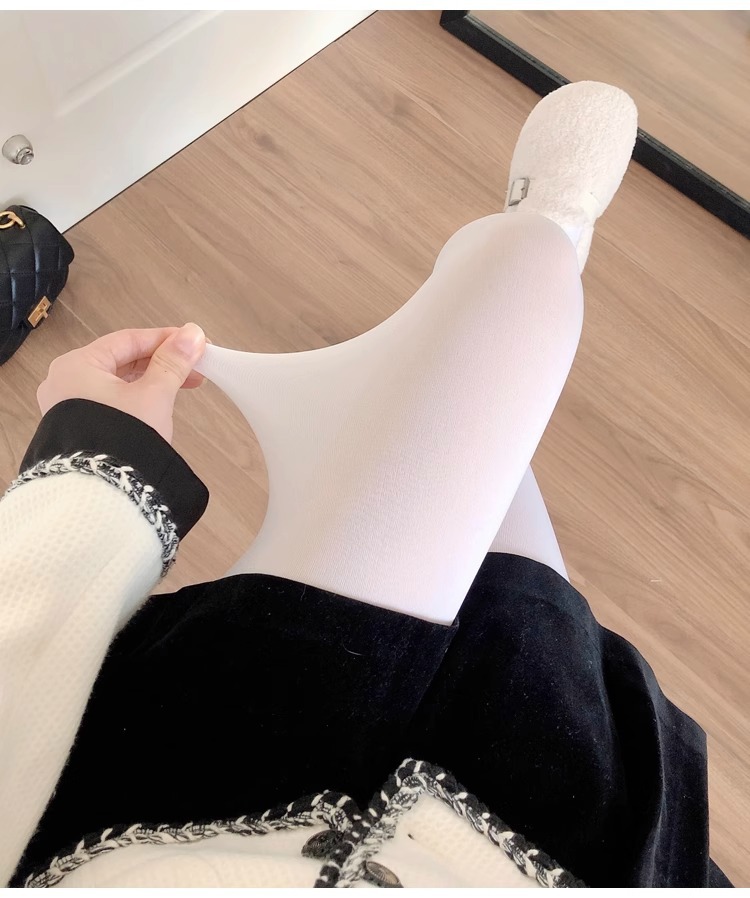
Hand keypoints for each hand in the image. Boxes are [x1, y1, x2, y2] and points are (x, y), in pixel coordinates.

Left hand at [36, 324, 206, 443]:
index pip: (128, 340)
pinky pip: (110, 403)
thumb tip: (192, 335)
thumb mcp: (154, 395)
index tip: (193, 342)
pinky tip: (158, 405)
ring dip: (152, 381)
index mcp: (76, 366)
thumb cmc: (119, 441)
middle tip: (195, 367)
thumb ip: (173, 363)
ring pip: (117, 383)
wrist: (102, 494)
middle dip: (162, 362)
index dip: (165, 339)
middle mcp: (64, 383)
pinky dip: (136, 399)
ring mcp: (67, 408)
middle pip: (122, 360)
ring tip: (182, 386)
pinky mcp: (78, 429)